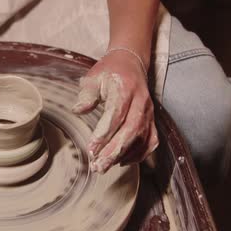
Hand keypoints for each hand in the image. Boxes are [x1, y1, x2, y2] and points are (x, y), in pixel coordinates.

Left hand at [72, 50, 158, 172]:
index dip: (104, 134)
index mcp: (125, 89)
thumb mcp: (93, 76)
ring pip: (141, 139)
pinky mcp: (152, 120)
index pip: (116, 115)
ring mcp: (148, 112)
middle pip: (130, 131)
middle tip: (98, 166)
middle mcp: (140, 102)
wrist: (131, 63)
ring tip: (105, 166)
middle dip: (113, 151)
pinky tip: (122, 161)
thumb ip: (86, 94)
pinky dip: (138, 154)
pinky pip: (150, 141)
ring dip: (123, 156)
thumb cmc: (109, 71)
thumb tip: (78, 110)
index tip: (91, 149)